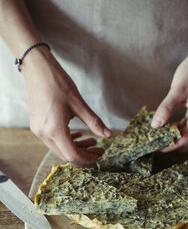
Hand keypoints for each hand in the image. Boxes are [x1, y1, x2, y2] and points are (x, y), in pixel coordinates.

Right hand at [21, 47, 111, 164]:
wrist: (37, 69)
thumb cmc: (57, 83)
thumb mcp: (79, 103)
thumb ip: (94, 122)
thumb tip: (108, 134)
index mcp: (54, 129)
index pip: (72, 155)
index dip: (88, 159)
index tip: (100, 155)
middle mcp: (44, 134)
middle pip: (66, 155)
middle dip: (84, 155)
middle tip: (99, 149)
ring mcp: (38, 131)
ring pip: (60, 148)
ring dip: (76, 148)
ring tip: (92, 141)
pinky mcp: (37, 126)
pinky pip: (54, 140)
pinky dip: (67, 141)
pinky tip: (78, 135)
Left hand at [151, 52, 187, 151]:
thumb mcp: (177, 90)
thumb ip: (166, 109)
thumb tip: (155, 125)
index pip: (185, 139)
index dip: (170, 145)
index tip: (157, 147)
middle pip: (187, 136)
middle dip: (170, 140)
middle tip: (153, 140)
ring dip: (174, 133)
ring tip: (158, 134)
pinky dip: (179, 125)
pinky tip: (168, 125)